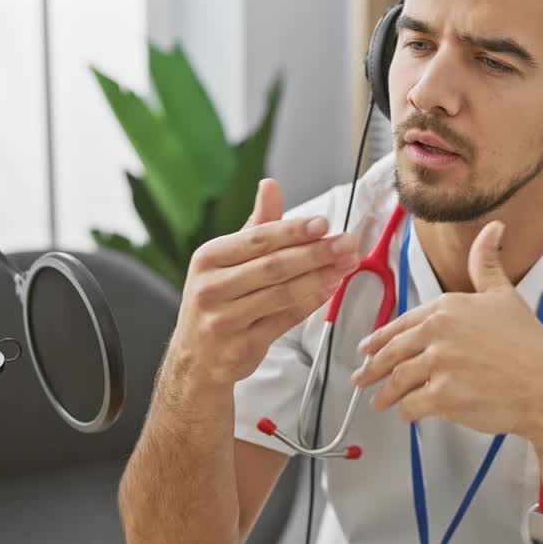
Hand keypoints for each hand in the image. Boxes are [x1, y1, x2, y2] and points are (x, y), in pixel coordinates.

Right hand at [169, 178, 359, 384]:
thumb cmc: (217, 299)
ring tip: (346, 264)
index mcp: (208, 259)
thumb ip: (256, 225)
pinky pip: (285, 320)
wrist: (196, 358)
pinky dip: (311, 302)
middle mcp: (211, 288)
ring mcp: (225, 320)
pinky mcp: (242, 346)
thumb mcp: (226, 259)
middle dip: (316, 253)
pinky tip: (330, 287)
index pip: (257, 240)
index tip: (324, 223)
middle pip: (273, 266)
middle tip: (346, 243)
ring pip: (282, 294)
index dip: (293, 230)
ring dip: (320, 277)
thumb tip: (270, 185)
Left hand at [350, 220, 542, 439]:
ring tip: (380, 402)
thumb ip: (486, 263)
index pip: (402, 324)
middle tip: (362, 378)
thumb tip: (493, 228)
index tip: (368, 348)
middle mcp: (437, 333)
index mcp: (447, 307)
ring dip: (385, 394)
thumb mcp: (505, 294)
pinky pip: (411, 405)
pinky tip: (408, 413)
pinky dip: (407, 411)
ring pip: (397, 381)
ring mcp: (438, 365)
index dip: (381, 338)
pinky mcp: (442, 396)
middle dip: (372, 368)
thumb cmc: (529, 345)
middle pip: (393, 353)